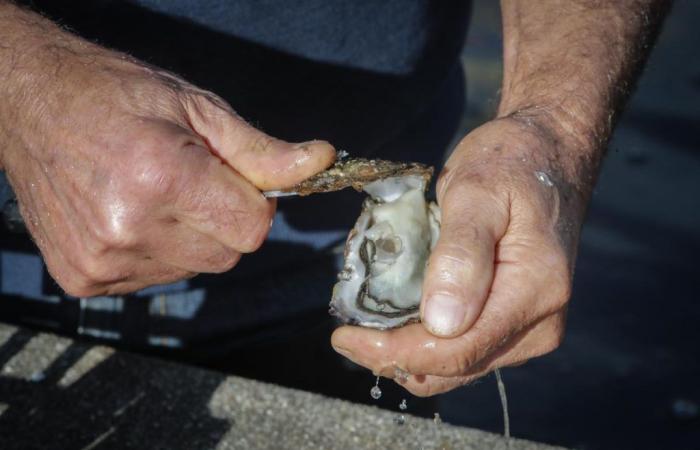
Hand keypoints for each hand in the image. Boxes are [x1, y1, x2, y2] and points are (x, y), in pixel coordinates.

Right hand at [0, 36, 333, 295]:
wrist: (29, 107)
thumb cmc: (117, 97)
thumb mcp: (197, 109)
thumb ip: (261, 150)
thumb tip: (322, 162)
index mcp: (162, 178)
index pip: (253, 230)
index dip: (253, 203)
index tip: (233, 178)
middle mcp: (129, 229)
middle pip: (227, 255)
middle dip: (223, 220)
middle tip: (191, 180)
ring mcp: (103, 260)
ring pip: (193, 269)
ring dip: (189, 237)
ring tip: (153, 193)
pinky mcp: (84, 279)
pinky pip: (155, 278)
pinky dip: (156, 251)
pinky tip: (129, 214)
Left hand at [332, 117, 592, 395]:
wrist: (549, 154)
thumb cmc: (511, 163)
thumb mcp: (478, 192)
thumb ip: (461, 254)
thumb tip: (441, 322)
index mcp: (535, 291)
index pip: (457, 349)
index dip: (396, 351)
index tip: (345, 337)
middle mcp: (539, 324)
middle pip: (456, 366)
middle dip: (395, 357)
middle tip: (346, 336)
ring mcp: (530, 328)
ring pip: (458, 366)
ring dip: (409, 354)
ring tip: (366, 329)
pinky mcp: (517, 324)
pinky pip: (466, 350)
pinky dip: (427, 344)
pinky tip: (398, 322)